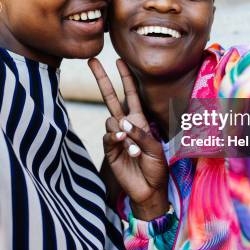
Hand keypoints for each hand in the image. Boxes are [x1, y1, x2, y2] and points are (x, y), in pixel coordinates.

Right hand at [88, 58, 168, 219]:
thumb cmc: (156, 167)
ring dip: (124, 132)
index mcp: (139, 120)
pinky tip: (123, 144)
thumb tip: (122, 123)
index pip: (130, 94)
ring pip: (111, 120)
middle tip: (92, 61)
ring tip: (135, 150)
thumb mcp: (155, 148)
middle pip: (110, 97)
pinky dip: (115, 138)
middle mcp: (126, 124)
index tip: (119, 60)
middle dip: (102, 79)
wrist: (149, 189)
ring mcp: (116, 136)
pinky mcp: (110, 149)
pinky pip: (108, 136)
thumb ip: (140, 133)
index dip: (125, 77)